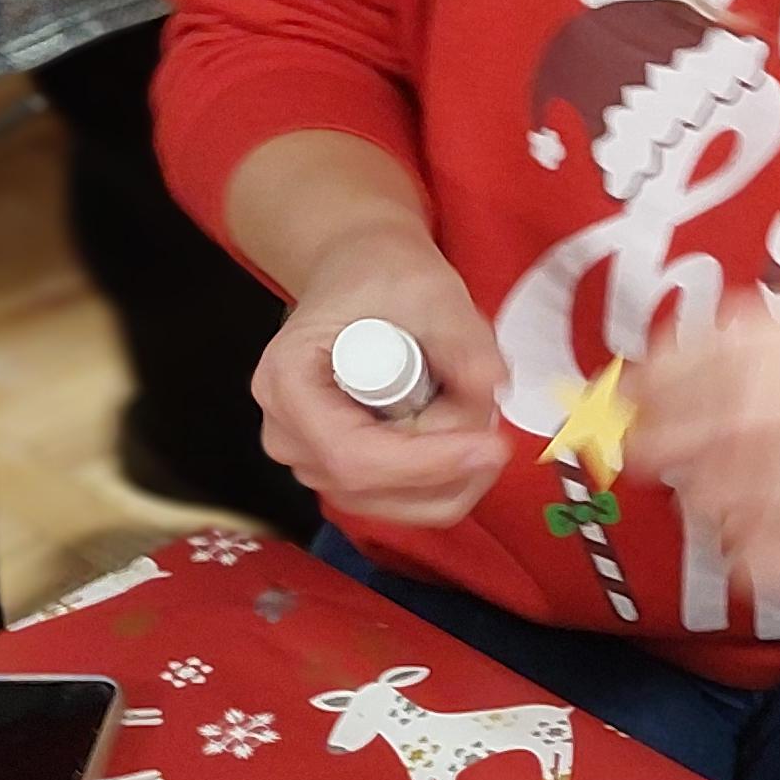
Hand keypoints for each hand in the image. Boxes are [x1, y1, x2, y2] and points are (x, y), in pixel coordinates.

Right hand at [251, 230, 511, 533]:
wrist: (360, 277)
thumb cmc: (381, 276)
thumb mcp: (430, 291)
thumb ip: (462, 340)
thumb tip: (492, 387)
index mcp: (287, 382)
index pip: (353, 456)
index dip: (427, 462)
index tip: (491, 445)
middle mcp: (286, 433)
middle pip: (371, 488)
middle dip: (446, 466)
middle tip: (493, 419)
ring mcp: (309, 459)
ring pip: (390, 503)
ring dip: (449, 474)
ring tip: (475, 413)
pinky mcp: (340, 472)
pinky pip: (397, 499)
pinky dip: (442, 479)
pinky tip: (463, 436)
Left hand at [624, 291, 779, 597]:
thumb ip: (748, 340)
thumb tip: (651, 369)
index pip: (741, 351)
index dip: (674, 374)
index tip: (634, 392)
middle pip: (749, 420)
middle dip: (679, 439)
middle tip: (643, 453)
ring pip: (767, 491)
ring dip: (712, 496)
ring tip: (699, 495)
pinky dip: (752, 553)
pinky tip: (737, 541)